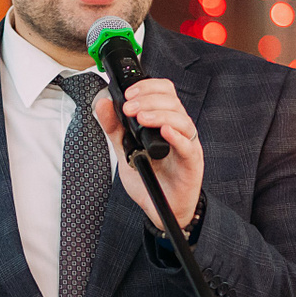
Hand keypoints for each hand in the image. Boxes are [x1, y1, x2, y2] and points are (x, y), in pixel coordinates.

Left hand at [93, 78, 203, 229]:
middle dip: (149, 100)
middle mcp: (178, 130)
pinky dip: (176, 136)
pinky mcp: (192, 163)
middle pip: (173, 101)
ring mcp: (187, 145)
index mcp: (164, 122)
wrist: (160, 209)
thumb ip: (114, 128)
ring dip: (160, 114)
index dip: (148, 87)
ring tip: (141, 119)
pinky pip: (188, 146)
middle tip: (129, 109)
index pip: (164, 92)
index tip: (128, 94)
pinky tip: (164, 132)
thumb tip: (103, 104)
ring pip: (182, 119)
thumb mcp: (125, 150)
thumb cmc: (149, 178)